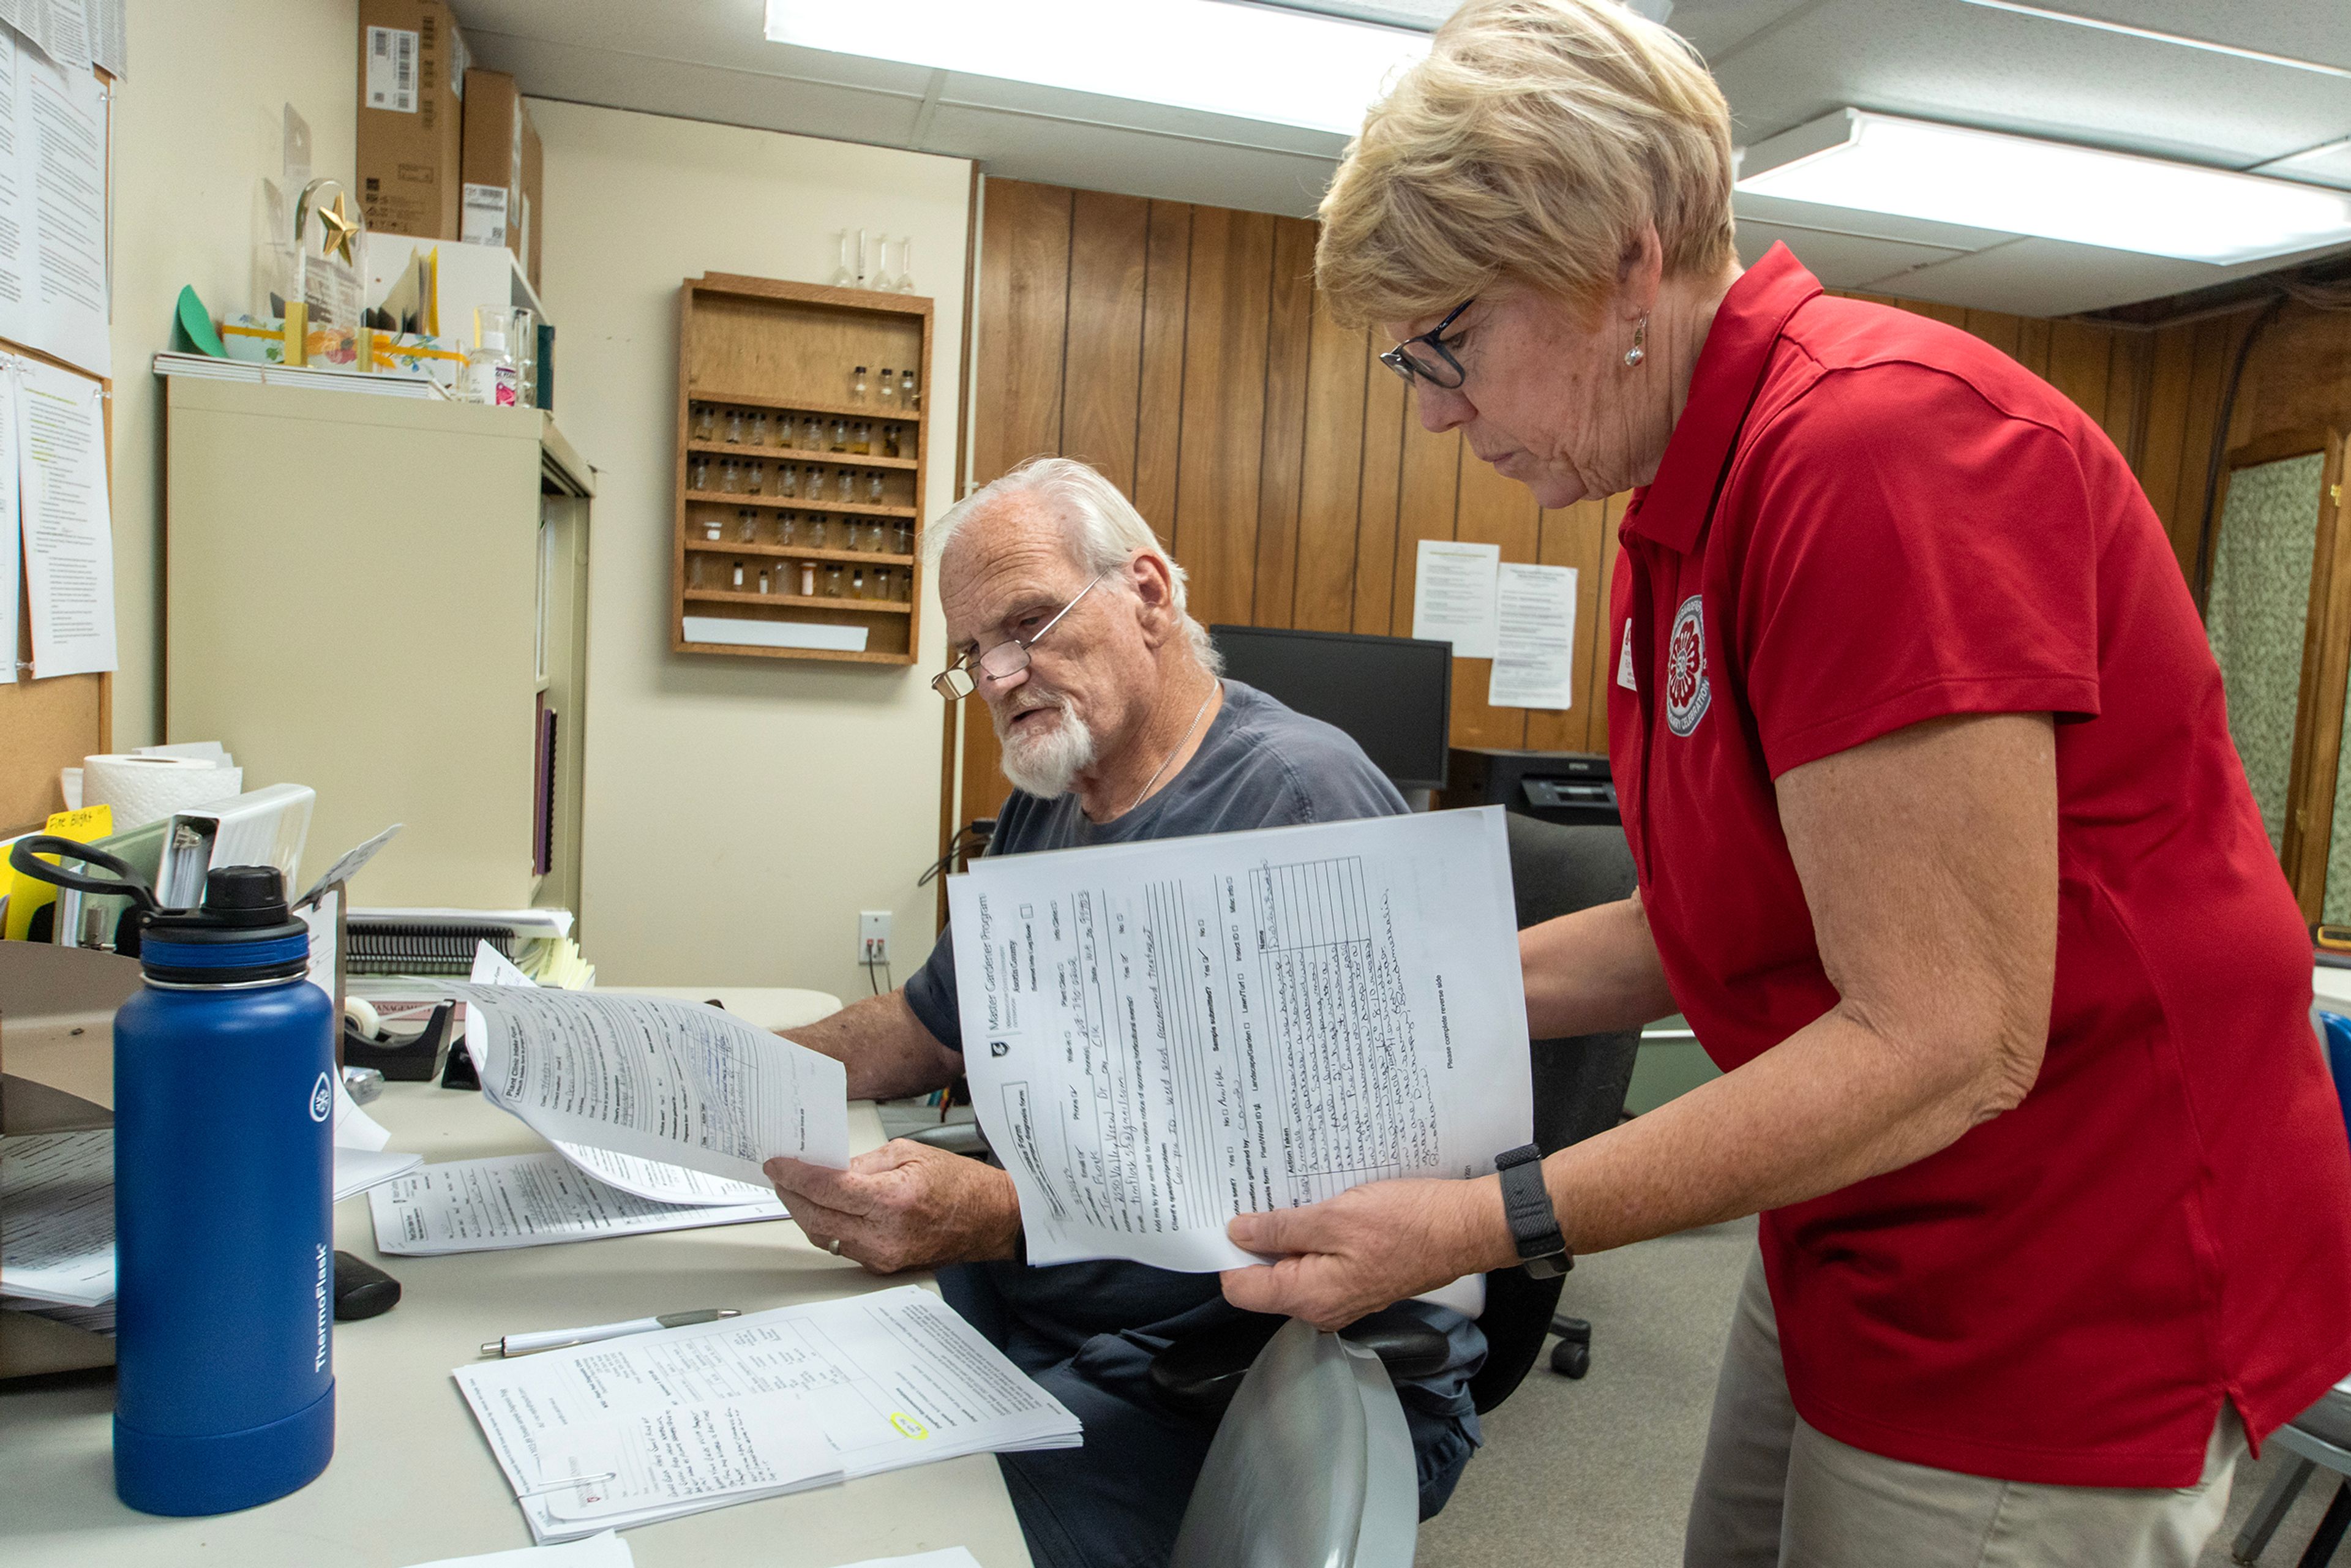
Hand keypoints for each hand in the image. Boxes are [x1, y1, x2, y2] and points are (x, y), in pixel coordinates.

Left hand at [764, 1141, 1021, 1273]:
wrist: (989, 1219)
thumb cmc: (960, 1185)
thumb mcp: (909, 1153)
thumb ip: (863, 1161)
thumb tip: (829, 1168)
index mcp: (893, 1200)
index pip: (826, 1189)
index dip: (795, 1175)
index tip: (778, 1164)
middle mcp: (884, 1234)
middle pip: (816, 1217)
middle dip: (790, 1194)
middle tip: (780, 1175)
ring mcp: (882, 1256)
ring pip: (823, 1236)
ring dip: (804, 1212)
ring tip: (794, 1190)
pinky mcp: (882, 1266)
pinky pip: (841, 1246)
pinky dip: (825, 1226)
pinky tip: (820, 1209)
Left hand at [1220, 1176, 1511, 1329]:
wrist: (1464, 1230)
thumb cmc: (1408, 1223)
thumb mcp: (1337, 1216)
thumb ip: (1281, 1228)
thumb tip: (1237, 1233)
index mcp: (1309, 1297)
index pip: (1240, 1288)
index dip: (1228, 1252)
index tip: (1227, 1215)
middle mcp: (1321, 1307)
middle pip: (1263, 1278)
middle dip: (1256, 1239)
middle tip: (1258, 1194)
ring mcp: (1340, 1295)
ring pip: (1291, 1266)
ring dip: (1286, 1233)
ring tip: (1289, 1194)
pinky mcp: (1356, 1279)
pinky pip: (1317, 1261)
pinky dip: (1311, 1236)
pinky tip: (1318, 1206)